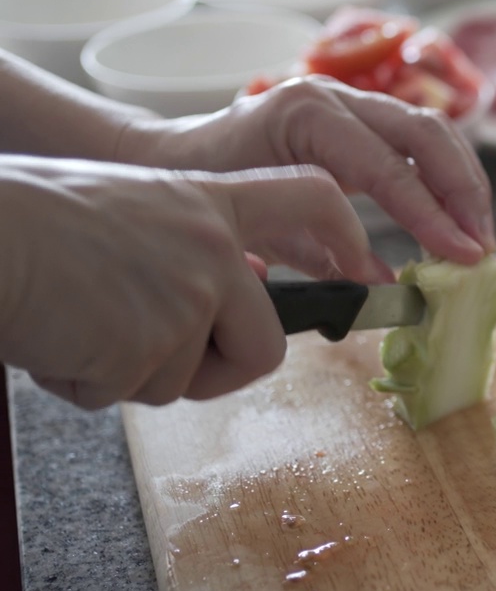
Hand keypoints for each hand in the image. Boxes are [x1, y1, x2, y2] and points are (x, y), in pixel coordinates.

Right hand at [0, 156, 390, 409]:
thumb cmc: (35, 221)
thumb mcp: (134, 208)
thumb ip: (194, 244)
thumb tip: (245, 285)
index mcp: (210, 200)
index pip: (312, 197)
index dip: (346, 234)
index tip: (366, 266)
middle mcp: (214, 247)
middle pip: (265, 345)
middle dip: (213, 369)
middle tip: (144, 351)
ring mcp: (189, 296)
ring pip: (188, 379)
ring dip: (130, 372)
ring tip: (80, 319)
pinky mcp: (154, 345)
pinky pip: (132, 393)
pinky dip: (89, 382)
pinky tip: (61, 336)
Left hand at [121, 76, 495, 265]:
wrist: (177, 158)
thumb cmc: (209, 193)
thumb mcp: (262, 232)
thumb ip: (325, 256)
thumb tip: (388, 285)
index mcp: (306, 116)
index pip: (389, 167)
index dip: (433, 215)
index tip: (464, 255)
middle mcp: (335, 95)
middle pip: (427, 133)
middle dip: (463, 193)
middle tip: (481, 247)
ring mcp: (352, 99)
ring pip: (434, 130)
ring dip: (465, 184)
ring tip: (479, 235)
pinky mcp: (364, 117)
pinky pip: (421, 139)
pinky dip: (448, 177)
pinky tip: (458, 216)